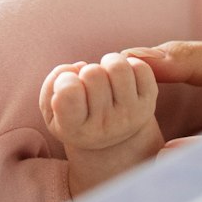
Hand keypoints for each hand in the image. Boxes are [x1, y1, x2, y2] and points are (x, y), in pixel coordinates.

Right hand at [39, 52, 158, 152]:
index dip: (65, 81)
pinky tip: (123, 78)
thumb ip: (52, 85)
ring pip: (118, 67)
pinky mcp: (149, 103)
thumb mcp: (51, 108)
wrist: (111, 138)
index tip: (70, 86)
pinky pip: (141, 67)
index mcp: (75, 130)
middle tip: (89, 84)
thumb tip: (79, 66)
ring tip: (106, 75)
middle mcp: (105, 127)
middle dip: (87, 71)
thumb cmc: (76, 115)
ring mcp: (130, 115)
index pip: (69, 94)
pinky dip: (130, 64)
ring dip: (109, 62)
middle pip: (93, 73)